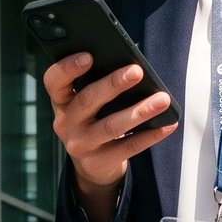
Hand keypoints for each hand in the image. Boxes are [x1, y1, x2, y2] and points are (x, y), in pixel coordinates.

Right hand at [42, 53, 176, 221]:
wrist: (92, 165)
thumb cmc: (94, 121)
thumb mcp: (86, 105)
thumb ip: (97, 86)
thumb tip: (131, 69)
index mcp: (62, 101)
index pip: (54, 81)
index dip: (68, 68)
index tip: (89, 56)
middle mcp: (66, 122)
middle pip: (87, 100)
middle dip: (113, 84)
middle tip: (136, 71)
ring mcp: (80, 145)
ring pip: (111, 126)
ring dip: (139, 111)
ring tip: (162, 99)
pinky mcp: (98, 162)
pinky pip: (128, 147)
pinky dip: (150, 135)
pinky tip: (167, 124)